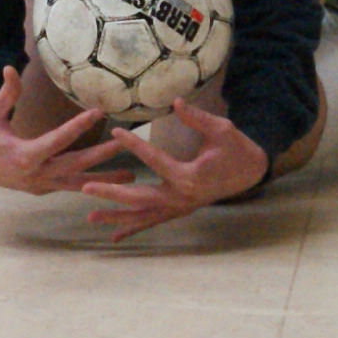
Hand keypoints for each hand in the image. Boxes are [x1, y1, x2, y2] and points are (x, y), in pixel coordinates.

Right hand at [0, 65, 127, 194]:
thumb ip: (7, 93)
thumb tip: (11, 67)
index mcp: (24, 155)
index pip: (58, 139)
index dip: (79, 125)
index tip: (99, 112)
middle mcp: (35, 174)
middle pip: (75, 165)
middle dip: (102, 155)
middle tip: (126, 143)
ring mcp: (39, 185)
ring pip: (77, 183)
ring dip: (104, 180)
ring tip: (131, 177)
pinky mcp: (41, 189)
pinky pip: (69, 187)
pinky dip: (89, 185)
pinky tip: (108, 183)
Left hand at [76, 95, 269, 240]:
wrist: (251, 172)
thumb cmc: (236, 148)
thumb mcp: (221, 129)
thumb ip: (196, 117)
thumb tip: (176, 101)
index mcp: (189, 177)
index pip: (155, 160)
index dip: (134, 144)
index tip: (115, 131)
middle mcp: (181, 197)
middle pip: (140, 198)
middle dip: (111, 193)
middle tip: (86, 188)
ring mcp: (180, 208)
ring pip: (143, 216)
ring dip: (117, 218)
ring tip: (90, 219)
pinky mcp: (180, 211)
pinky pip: (153, 222)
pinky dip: (134, 228)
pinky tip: (114, 236)